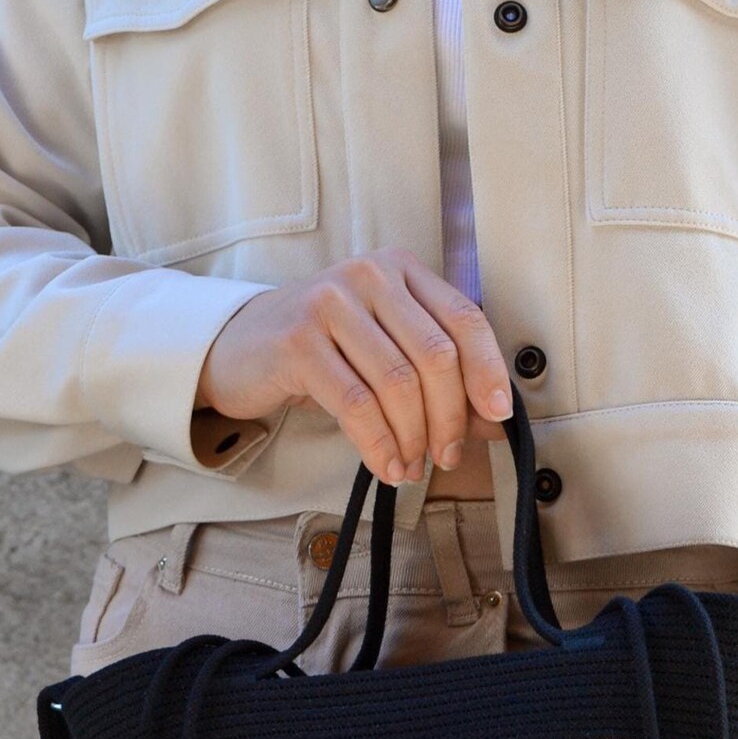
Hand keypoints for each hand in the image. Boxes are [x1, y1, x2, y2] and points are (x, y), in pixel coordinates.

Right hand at [194, 249, 512, 486]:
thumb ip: (435, 375)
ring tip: (409, 467)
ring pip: (399, 385)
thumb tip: (492, 420)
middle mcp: (368, 275)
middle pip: (436, 357)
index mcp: (400, 270)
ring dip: (412, 439)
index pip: (464, 319)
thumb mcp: (383, 351)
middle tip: (445, 457)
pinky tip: (384, 466)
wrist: (239, 348)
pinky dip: (379, 444)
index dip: (489, 371)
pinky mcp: (299, 341)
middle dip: (449, 419)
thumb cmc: (322, 353)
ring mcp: (331, 303)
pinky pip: (357, 405)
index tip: (498, 415)